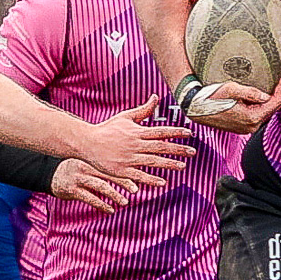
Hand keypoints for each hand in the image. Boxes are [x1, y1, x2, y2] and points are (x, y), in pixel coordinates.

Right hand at [50, 158, 137, 212]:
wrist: (48, 174)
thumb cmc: (73, 169)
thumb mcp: (86, 162)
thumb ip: (101, 165)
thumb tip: (125, 169)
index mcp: (91, 159)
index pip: (112, 164)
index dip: (126, 171)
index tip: (139, 177)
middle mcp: (85, 167)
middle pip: (108, 174)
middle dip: (124, 182)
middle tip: (136, 190)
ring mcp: (78, 178)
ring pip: (101, 186)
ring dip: (114, 195)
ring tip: (125, 202)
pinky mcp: (72, 190)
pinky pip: (90, 198)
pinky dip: (102, 205)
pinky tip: (111, 210)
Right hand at [78, 97, 194, 185]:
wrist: (87, 142)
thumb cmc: (107, 129)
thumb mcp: (125, 116)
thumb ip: (143, 110)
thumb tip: (156, 97)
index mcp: (137, 131)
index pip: (160, 131)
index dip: (176, 132)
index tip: (189, 134)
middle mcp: (135, 144)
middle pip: (160, 146)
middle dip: (178, 149)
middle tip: (193, 152)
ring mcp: (129, 158)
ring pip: (153, 161)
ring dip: (169, 164)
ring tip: (183, 166)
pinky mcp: (122, 170)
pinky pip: (139, 175)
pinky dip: (151, 179)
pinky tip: (162, 182)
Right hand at [177, 73, 280, 133]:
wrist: (194, 107)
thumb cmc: (211, 97)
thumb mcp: (231, 89)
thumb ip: (251, 93)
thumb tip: (268, 96)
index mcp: (251, 118)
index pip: (274, 103)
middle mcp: (251, 126)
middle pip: (273, 108)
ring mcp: (246, 127)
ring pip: (266, 111)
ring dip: (275, 98)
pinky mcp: (242, 125)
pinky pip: (258, 113)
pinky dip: (265, 103)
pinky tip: (269, 93)